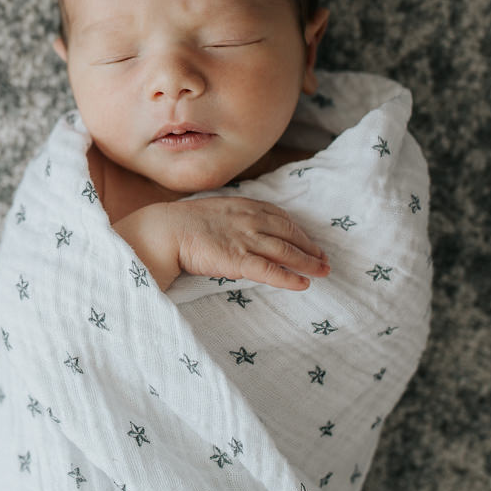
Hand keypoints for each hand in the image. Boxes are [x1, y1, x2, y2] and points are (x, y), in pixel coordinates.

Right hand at [130, 197, 329, 291]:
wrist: (165, 230)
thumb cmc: (183, 222)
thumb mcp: (214, 210)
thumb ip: (232, 217)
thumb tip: (241, 229)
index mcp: (244, 205)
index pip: (281, 217)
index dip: (298, 230)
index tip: (309, 240)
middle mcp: (251, 220)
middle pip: (290, 233)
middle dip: (310, 246)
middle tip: (324, 258)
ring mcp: (246, 239)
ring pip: (287, 252)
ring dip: (309, 262)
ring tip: (323, 271)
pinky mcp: (239, 260)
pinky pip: (272, 271)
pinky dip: (290, 278)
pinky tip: (304, 284)